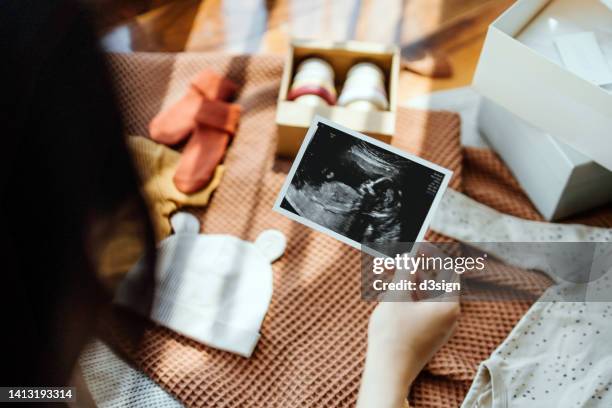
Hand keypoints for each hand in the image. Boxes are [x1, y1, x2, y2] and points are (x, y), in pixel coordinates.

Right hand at [357, 246, 459, 407]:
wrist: (388, 371)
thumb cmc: (393, 334)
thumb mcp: (397, 294)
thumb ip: (406, 270)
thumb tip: (412, 253)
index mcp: (448, 304)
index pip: (446, 268)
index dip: (430, 253)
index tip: (415, 244)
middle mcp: (449, 315)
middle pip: (433, 280)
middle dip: (412, 268)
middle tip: (390, 261)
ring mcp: (439, 325)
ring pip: (425, 293)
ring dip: (406, 282)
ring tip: (383, 275)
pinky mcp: (429, 332)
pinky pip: (421, 307)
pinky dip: (408, 296)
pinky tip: (389, 291)